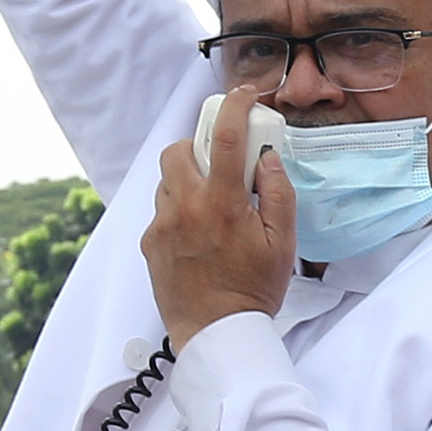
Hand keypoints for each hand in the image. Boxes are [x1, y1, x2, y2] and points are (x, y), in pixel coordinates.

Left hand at [143, 88, 298, 348]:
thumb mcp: (283, 243)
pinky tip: (197, 235)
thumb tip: (267, 158)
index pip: (226, 136)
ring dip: (188, 181)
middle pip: (178, 149)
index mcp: (221, 202)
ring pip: (167, 181)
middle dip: (198, 147)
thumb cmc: (253, 291)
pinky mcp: (149, 243)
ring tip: (211, 207)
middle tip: (220, 165)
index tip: (243, 96)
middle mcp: (185, 207)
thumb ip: (277, 193)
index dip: (235, 105)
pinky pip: (161, 212)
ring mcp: (161, 225)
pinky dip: (179, 211)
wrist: (217, 334)